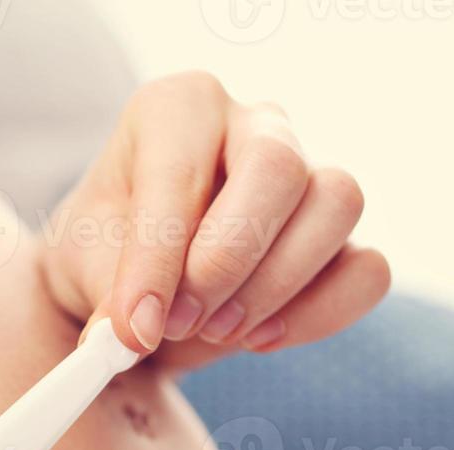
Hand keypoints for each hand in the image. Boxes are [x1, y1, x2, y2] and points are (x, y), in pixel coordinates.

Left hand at [40, 71, 389, 371]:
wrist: (142, 286)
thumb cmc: (109, 254)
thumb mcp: (86, 267)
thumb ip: (108, 294)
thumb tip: (130, 334)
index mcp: (180, 108)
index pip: (183, 168)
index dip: (159, 257)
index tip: (135, 327)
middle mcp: (254, 124)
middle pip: (278, 167)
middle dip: (228, 261)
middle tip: (182, 321)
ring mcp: (310, 174)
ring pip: (337, 205)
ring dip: (275, 287)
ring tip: (213, 330)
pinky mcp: (340, 236)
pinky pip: (367, 269)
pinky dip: (318, 315)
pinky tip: (259, 338)